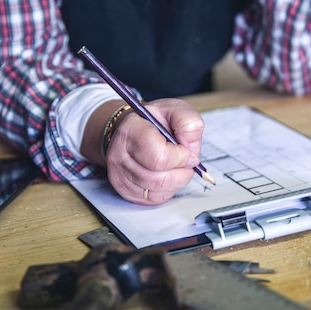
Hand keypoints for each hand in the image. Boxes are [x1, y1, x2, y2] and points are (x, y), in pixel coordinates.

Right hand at [82, 98, 203, 204]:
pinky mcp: (125, 191)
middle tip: (186, 160)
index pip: (158, 157)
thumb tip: (191, 149)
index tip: (187, 150)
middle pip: (159, 179)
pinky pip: (154, 199)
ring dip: (176, 181)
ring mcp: (119, 176)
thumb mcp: (174, 110)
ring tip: (177, 166)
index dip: (180, 157)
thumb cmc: (153, 121)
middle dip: (182, 172)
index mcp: (130, 131)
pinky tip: (167, 174)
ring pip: (158, 192)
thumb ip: (188, 123)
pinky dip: (168, 189)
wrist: (132, 130)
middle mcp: (119, 156)